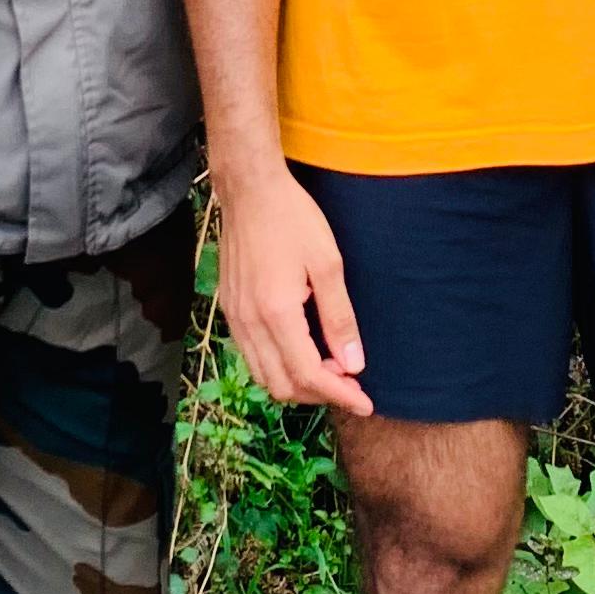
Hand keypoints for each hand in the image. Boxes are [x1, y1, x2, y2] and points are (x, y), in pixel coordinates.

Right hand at [215, 163, 370, 412]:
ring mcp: (235, 317)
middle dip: (319, 393)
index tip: (365, 403)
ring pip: (264, 376)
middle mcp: (250, 322)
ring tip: (328, 366)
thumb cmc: (292, 218)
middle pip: (283, 385)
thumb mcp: (328, 264)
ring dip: (297, 382)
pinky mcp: (229, 308)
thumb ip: (340, 318)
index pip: (309, 375)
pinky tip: (301, 348)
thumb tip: (353, 364)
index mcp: (277, 312)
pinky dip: (277, 366)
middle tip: (350, 379)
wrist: (249, 190)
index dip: (340, 395)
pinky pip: (251, 356)